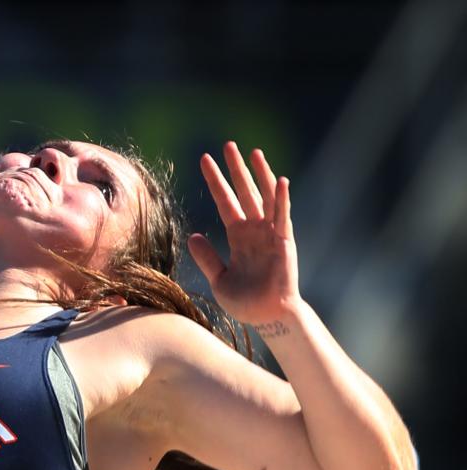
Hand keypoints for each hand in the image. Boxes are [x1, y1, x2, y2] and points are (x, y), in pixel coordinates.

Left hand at [188, 142, 299, 325]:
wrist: (267, 318)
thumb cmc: (245, 302)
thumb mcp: (218, 278)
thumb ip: (207, 258)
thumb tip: (193, 236)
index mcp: (238, 237)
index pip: (225, 202)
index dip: (216, 182)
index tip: (204, 161)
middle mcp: (255, 230)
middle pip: (244, 192)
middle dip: (236, 169)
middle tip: (228, 145)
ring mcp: (271, 234)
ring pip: (265, 198)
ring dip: (260, 175)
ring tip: (253, 152)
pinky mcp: (284, 242)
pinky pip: (283, 217)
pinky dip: (282, 200)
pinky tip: (280, 180)